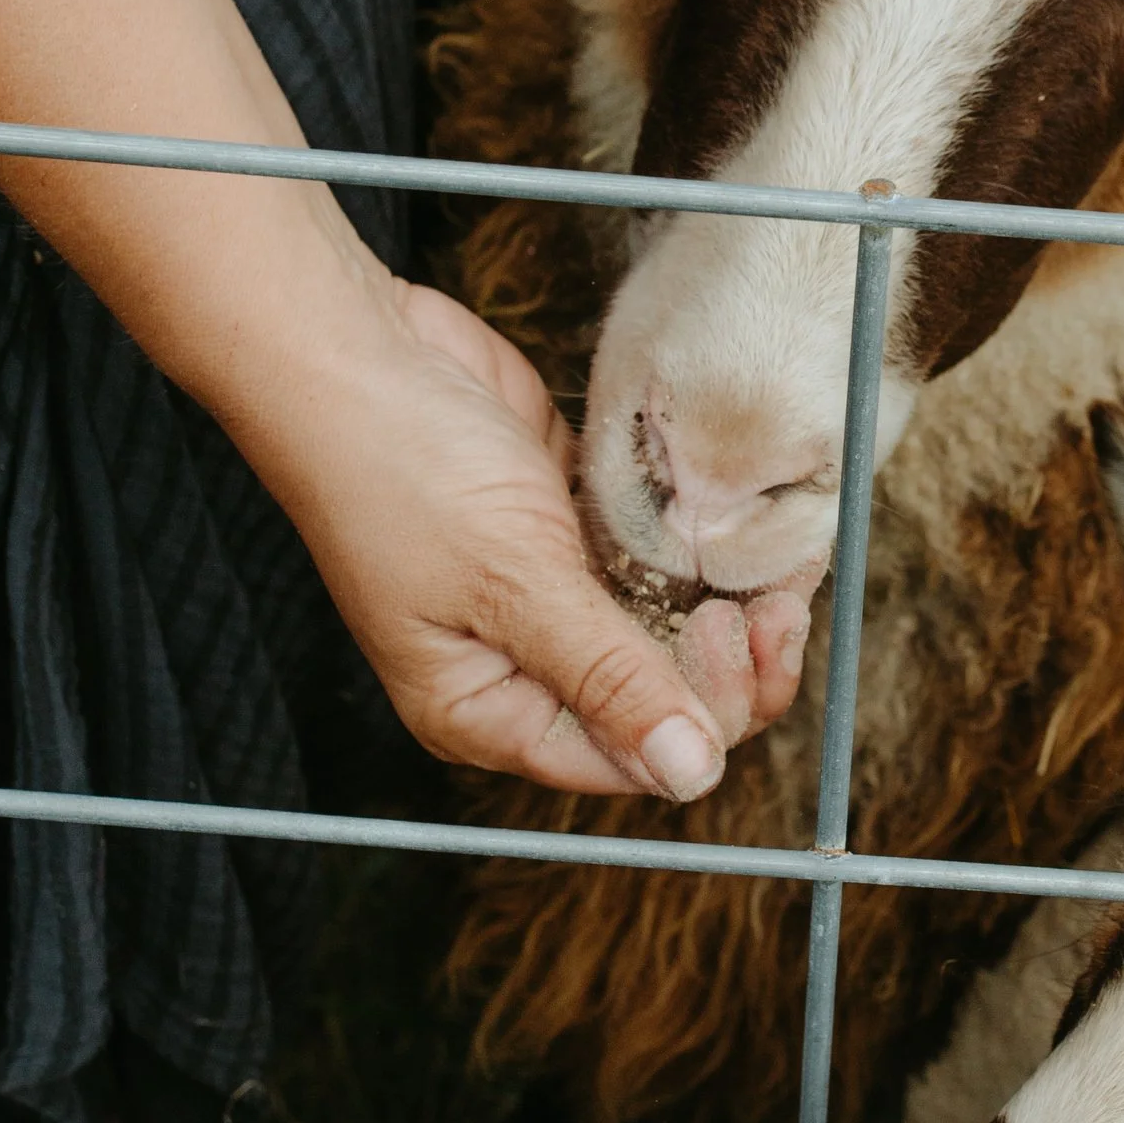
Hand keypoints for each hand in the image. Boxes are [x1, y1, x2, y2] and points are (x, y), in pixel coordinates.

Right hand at [248, 267, 808, 796]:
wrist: (352, 348)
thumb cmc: (397, 468)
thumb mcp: (513, 583)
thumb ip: (610, 678)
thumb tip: (690, 774)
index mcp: (485, 710)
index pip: (624, 757)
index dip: (699, 716)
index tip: (732, 635)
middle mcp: (519, 665)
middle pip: (655, 701)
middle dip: (726, 666)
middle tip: (763, 600)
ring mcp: (546, 592)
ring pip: (663, 629)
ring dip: (724, 606)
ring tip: (770, 563)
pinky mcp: (566, 525)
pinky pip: (651, 559)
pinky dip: (695, 549)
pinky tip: (738, 526)